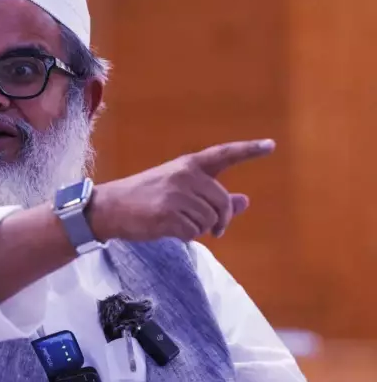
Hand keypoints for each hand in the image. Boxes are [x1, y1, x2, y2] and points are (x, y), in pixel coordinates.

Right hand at [87, 139, 275, 241]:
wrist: (110, 208)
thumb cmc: (145, 198)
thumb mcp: (178, 190)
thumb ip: (212, 196)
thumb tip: (245, 201)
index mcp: (188, 165)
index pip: (224, 155)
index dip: (249, 150)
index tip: (270, 145)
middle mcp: (184, 175)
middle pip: (223, 202)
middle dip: (222, 220)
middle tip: (216, 230)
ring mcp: (176, 194)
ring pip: (209, 220)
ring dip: (199, 229)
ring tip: (178, 223)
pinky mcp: (167, 213)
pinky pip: (192, 233)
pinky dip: (184, 236)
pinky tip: (168, 229)